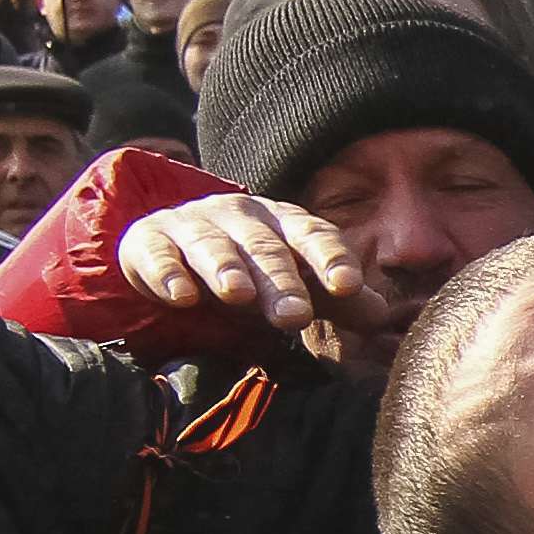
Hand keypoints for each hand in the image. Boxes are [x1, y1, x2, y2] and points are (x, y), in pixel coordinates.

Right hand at [117, 194, 388, 337]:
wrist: (175, 250)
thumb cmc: (252, 272)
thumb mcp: (298, 284)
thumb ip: (338, 300)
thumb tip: (384, 317)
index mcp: (286, 224)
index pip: (314, 236)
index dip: (330, 259)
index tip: (347, 285)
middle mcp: (241, 217)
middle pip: (265, 248)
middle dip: (279, 280)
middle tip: (293, 315)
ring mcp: (193, 225)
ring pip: (212, 245)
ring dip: (225, 269)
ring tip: (237, 295)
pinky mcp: (149, 241)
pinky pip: (157, 254)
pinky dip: (166, 273)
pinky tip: (180, 295)